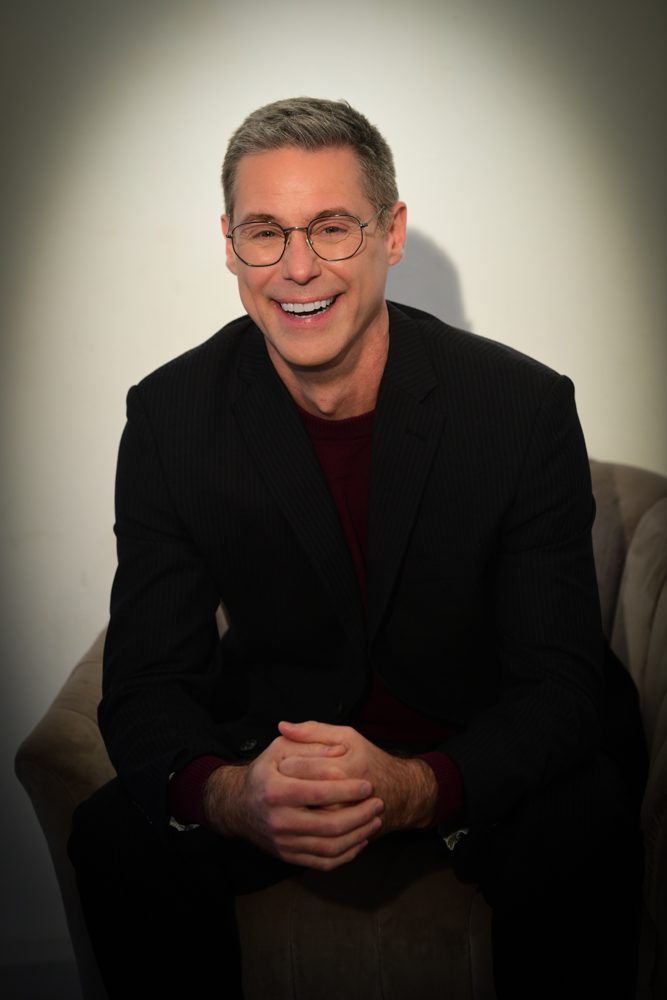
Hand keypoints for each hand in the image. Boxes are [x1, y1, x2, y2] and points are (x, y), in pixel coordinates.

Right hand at [203, 731, 382, 869]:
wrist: (239, 806)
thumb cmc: (266, 772)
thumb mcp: (280, 749)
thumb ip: (308, 744)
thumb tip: (338, 751)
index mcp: (275, 790)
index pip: (319, 793)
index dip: (347, 790)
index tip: (368, 785)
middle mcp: (278, 820)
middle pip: (328, 824)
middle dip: (360, 815)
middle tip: (378, 804)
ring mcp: (283, 842)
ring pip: (329, 847)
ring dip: (358, 836)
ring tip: (375, 822)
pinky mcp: (288, 856)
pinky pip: (323, 863)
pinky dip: (346, 855)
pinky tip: (360, 841)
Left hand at [277, 721, 438, 835]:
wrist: (401, 794)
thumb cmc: (371, 762)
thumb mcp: (347, 737)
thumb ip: (314, 730)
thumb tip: (283, 726)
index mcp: (338, 769)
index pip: (293, 767)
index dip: (283, 764)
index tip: (283, 763)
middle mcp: (339, 798)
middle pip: (295, 795)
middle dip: (286, 788)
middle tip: (287, 784)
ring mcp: (342, 822)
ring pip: (303, 820)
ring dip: (294, 810)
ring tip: (295, 801)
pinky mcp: (344, 838)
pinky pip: (317, 839)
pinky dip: (307, 831)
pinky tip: (307, 820)